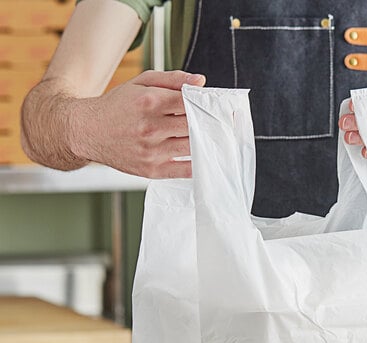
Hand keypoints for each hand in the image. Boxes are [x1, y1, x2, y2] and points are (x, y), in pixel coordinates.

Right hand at [72, 70, 205, 177]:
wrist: (86, 132)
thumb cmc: (116, 106)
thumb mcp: (140, 83)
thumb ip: (172, 80)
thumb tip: (200, 81)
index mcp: (148, 102)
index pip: (189, 102)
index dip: (202, 103)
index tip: (208, 105)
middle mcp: (150, 128)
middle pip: (193, 125)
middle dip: (205, 122)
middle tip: (212, 121)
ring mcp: (151, 151)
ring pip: (192, 146)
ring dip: (203, 141)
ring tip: (206, 136)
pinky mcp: (152, 170)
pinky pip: (185, 170)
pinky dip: (197, 163)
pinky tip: (200, 155)